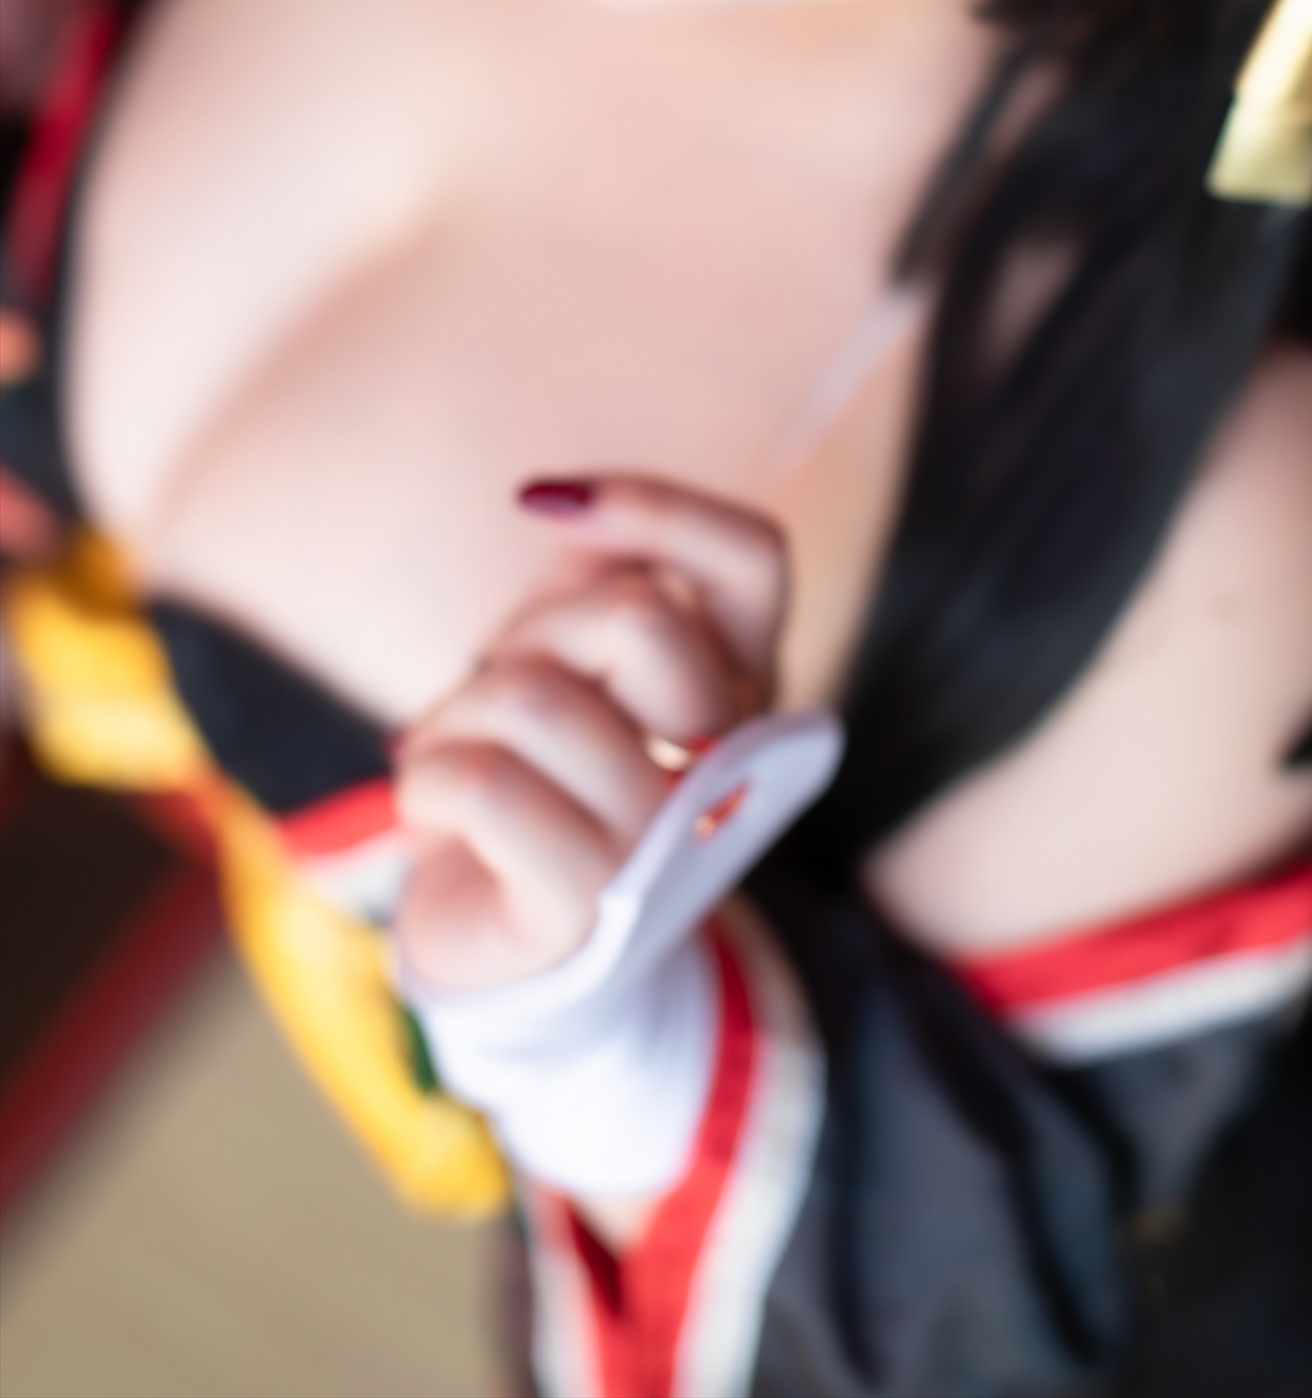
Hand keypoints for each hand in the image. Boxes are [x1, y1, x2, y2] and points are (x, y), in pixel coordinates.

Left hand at [394, 477, 788, 990]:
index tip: (545, 503)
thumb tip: (563, 499)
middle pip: (632, 618)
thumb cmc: (536, 776)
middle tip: (494, 692)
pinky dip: (426, 776)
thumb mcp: (569, 652)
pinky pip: (484, 785)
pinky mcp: (584, 908)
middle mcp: (725, 763)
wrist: (493, 944)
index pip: (752, 558)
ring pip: (535, 699)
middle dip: (527, 633)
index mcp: (740, 687)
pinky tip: (431, 803)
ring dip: (456, 713)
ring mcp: (662, 842)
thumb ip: (596, 569)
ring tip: (455, 757)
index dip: (655, 508)